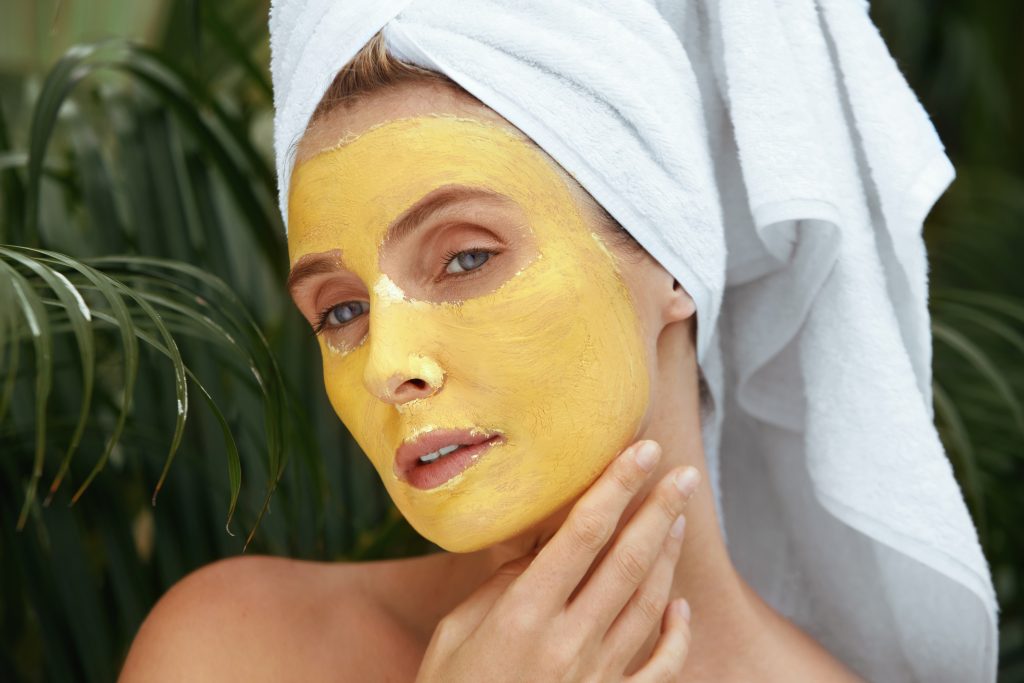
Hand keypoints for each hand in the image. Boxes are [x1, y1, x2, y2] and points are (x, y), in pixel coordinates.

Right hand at [414, 440, 700, 681]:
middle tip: (684, 475)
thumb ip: (501, 585)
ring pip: (649, 604)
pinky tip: (681, 605)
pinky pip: (661, 667)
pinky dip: (678, 634)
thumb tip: (542, 544)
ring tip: (679, 517)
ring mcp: (596, 677)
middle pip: (628, 561)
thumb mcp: (455, 632)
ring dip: (669, 556)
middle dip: (660, 510)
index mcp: (523, 615)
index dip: (616, 487)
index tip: (642, 453)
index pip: (583, 535)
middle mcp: (568, 642)